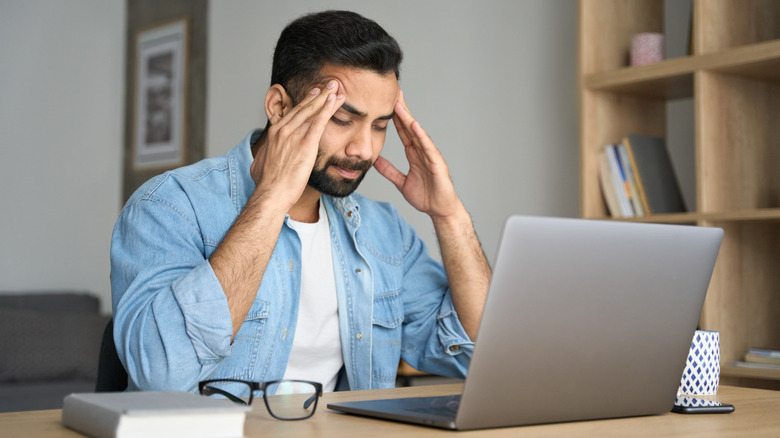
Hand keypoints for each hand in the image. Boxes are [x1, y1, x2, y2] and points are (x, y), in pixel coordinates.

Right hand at [250, 81, 344, 207]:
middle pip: (304, 108)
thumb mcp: (259, 163)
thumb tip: (262, 156)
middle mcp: (283, 129)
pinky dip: (327, 109)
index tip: (314, 95)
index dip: (305, 103)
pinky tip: (335, 100)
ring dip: (326, 98)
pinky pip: (319, 122)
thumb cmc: (266, 184)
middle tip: (328, 85)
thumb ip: (264, 155)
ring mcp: (294, 135)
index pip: (293, 113)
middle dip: (318, 95)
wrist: (271, 193)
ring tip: (336, 88)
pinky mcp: (305, 144)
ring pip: (313, 111)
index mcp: (274, 133)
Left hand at [374, 90, 461, 219]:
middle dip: (401, 110)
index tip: (385, 103)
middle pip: (410, 127)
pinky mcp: (437, 163)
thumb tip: (375, 162)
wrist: (440, 210)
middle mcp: (422, 151)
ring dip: (408, 119)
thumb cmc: (426, 197)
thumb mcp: (401, 183)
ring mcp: (430, 156)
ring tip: (399, 104)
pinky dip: (421, 136)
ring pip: (417, 134)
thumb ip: (389, 171)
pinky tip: (414, 125)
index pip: (402, 132)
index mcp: (414, 154)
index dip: (394, 118)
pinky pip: (428, 147)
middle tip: (393, 93)